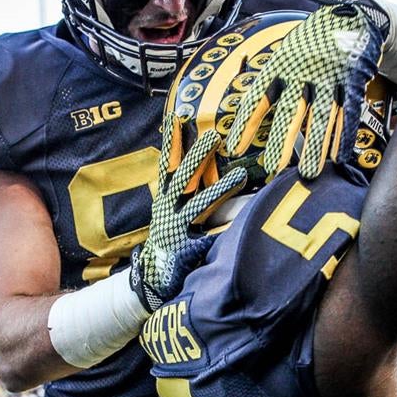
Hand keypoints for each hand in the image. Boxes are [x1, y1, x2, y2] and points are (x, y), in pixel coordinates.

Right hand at [130, 129, 247, 310]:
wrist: (152, 279)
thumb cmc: (169, 240)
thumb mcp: (170, 213)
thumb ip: (183, 191)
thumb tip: (200, 160)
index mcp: (164, 199)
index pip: (167, 164)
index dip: (171, 141)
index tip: (178, 116)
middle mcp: (167, 210)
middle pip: (182, 178)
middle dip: (196, 156)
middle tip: (213, 135)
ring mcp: (176, 229)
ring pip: (199, 204)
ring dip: (220, 188)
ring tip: (241, 175)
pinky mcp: (187, 250)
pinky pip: (211, 238)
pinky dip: (226, 231)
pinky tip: (244, 221)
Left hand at [226, 0, 389, 179]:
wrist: (351, 15)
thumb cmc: (311, 41)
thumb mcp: (286, 53)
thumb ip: (274, 82)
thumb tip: (250, 115)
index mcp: (280, 64)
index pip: (257, 98)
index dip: (245, 124)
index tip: (234, 148)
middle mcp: (303, 71)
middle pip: (290, 111)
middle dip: (281, 142)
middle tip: (273, 168)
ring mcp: (329, 77)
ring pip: (321, 116)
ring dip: (315, 146)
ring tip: (309, 172)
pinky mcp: (353, 81)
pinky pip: (348, 112)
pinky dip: (343, 136)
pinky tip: (338, 156)